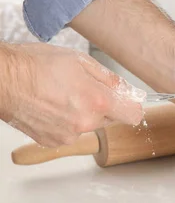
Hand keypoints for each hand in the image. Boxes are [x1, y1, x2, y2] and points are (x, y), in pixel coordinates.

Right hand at [0, 43, 144, 146]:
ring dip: (82, 114)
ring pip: (89, 125)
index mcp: (97, 101)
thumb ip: (109, 79)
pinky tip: (52, 106)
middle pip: (110, 119)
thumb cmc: (35, 65)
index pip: (133, 115)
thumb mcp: (79, 61)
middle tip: (83, 89)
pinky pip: (70, 132)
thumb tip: (128, 90)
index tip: (128, 101)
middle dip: (103, 106)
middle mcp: (86, 123)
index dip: (132, 106)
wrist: (3, 81)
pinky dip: (66, 122)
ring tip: (62, 95)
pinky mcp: (53, 142)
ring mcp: (69, 135)